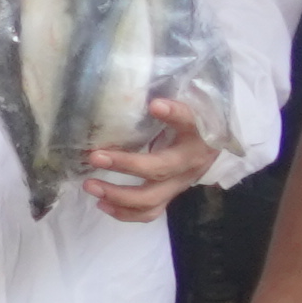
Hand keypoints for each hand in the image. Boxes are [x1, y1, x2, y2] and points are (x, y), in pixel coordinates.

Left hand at [79, 89, 218, 222]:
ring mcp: (180, 183)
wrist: (211, 147)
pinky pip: (149, 213)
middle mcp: (190, 162)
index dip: (174, 114)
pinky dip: (124, 213)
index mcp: (197, 134)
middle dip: (125, 165)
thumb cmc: (189, 121)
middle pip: (160, 168)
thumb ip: (164, 102)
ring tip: (90, 185)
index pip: (189, 121)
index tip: (155, 105)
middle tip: (95, 156)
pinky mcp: (171, 196)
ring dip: (118, 195)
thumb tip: (131, 89)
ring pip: (152, 198)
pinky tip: (102, 204)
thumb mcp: (184, 106)